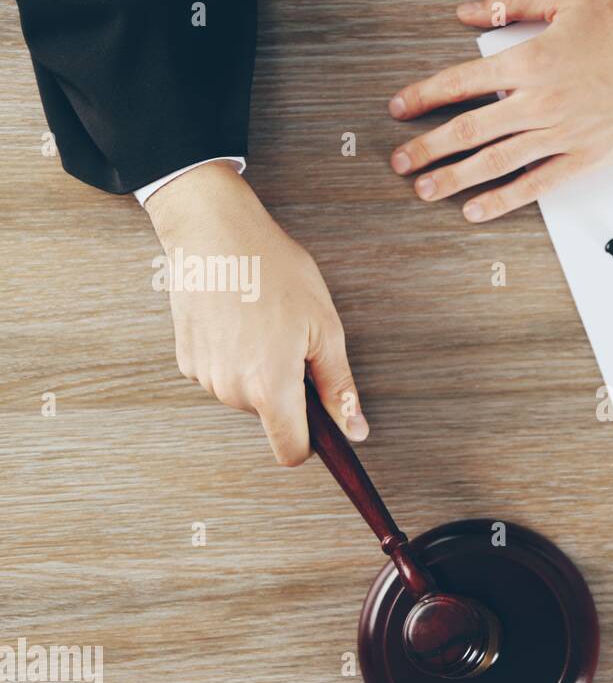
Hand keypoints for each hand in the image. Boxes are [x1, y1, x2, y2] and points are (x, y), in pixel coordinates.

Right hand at [145, 162, 366, 465]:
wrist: (213, 232)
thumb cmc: (275, 272)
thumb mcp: (324, 329)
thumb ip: (338, 388)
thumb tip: (355, 431)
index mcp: (270, 387)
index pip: (290, 451)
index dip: (311, 444)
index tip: (320, 423)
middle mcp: (232, 390)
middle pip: (271, 417)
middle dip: (288, 392)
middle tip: (293, 342)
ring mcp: (204, 376)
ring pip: (246, 396)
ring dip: (261, 372)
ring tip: (264, 325)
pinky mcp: (186, 360)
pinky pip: (222, 376)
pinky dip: (236, 358)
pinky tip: (239, 321)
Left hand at [388, 0, 612, 221]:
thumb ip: (510, 1)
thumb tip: (467, 11)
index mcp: (528, 61)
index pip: (460, 82)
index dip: (423, 97)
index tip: (400, 109)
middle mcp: (539, 102)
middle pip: (469, 130)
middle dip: (428, 148)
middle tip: (401, 162)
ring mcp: (561, 134)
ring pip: (495, 162)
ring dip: (455, 178)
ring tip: (426, 190)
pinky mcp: (584, 157)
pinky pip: (536, 185)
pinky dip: (504, 200)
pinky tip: (478, 210)